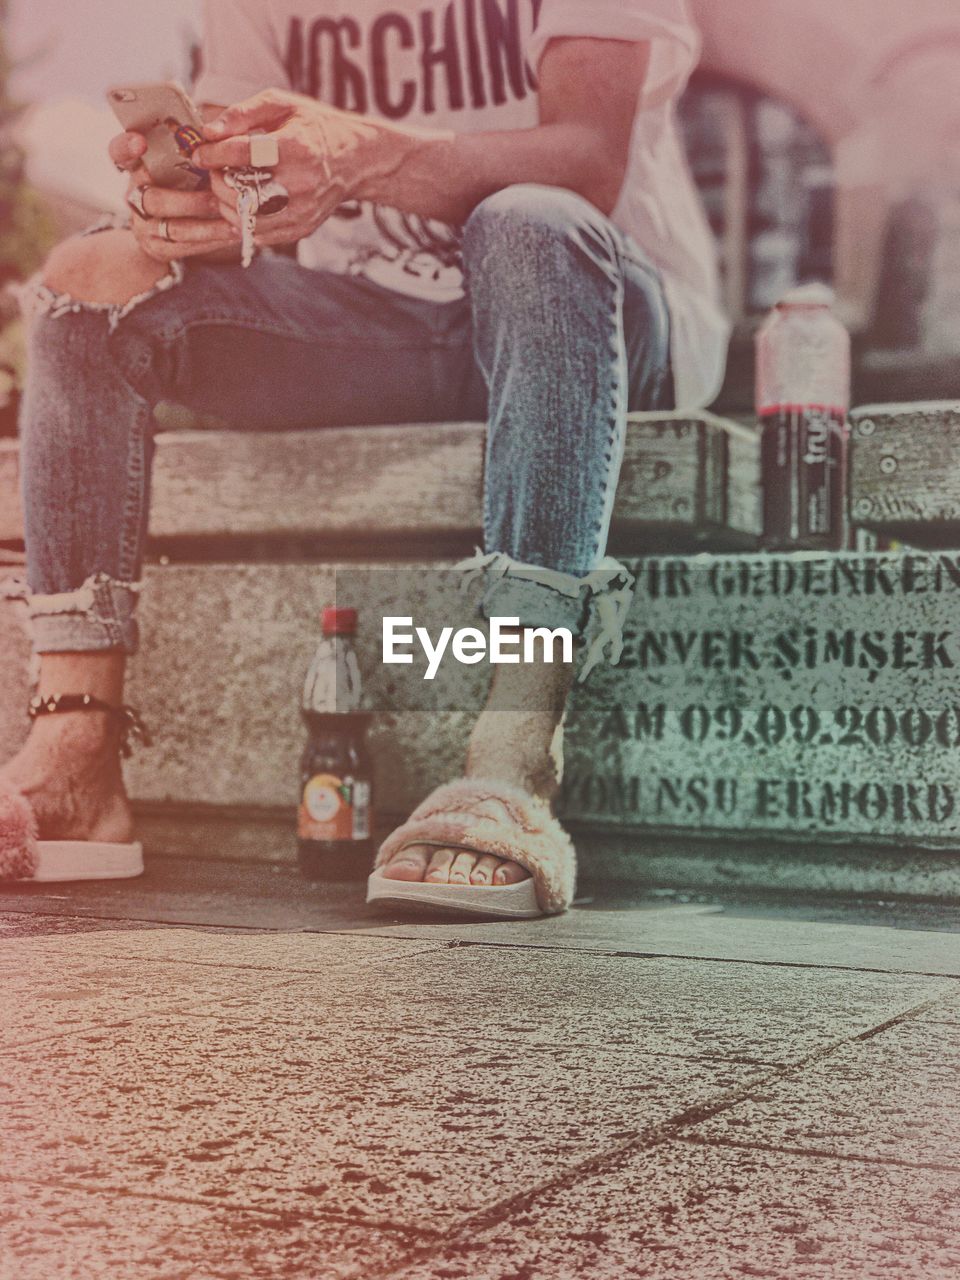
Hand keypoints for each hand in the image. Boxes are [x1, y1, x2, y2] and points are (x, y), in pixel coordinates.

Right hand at [109, 129, 241, 262]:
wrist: (173, 229)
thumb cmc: (187, 182)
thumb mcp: (186, 162)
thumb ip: (194, 149)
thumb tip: (218, 134)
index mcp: (137, 166)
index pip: (119, 152)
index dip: (126, 147)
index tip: (140, 142)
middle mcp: (135, 194)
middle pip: (155, 199)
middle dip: (191, 201)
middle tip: (219, 199)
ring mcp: (143, 224)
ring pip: (175, 227)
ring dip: (208, 226)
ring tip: (236, 221)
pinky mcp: (156, 247)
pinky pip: (184, 247)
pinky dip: (211, 241)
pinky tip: (232, 234)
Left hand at [193, 89, 419, 247]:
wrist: (354, 161)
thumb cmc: (312, 127)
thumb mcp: (281, 104)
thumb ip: (242, 113)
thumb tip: (207, 131)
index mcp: (297, 146)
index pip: (243, 153)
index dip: (213, 153)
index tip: (198, 152)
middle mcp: (302, 183)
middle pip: (242, 190)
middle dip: (216, 180)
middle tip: (212, 170)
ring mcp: (303, 211)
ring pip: (247, 217)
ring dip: (226, 204)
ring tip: (226, 185)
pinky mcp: (301, 229)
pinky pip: (259, 233)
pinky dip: (242, 220)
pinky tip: (242, 202)